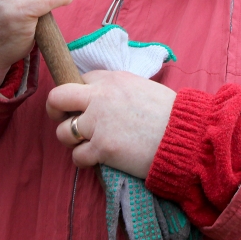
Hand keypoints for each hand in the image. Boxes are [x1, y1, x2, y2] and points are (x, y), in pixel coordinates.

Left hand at [46, 70, 176, 177]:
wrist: (184, 135)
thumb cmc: (171, 113)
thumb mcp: (144, 88)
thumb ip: (120, 91)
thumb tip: (107, 99)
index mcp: (112, 79)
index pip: (81, 79)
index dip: (80, 93)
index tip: (85, 104)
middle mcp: (100, 97)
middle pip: (58, 97)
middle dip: (56, 109)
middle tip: (66, 119)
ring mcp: (98, 123)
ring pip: (63, 131)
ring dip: (72, 139)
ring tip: (88, 144)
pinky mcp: (102, 148)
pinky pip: (77, 156)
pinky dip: (85, 160)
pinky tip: (98, 159)